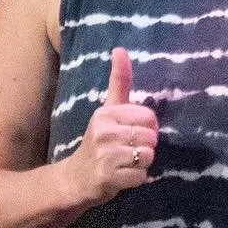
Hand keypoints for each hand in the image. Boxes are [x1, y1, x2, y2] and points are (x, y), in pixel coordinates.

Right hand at [60, 46, 158, 205]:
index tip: (131, 133)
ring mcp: (105, 155)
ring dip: (142, 164)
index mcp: (106, 113)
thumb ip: (119, 81)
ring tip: (125, 163)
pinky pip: (142, 176)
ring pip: (148, 156)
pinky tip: (122, 176)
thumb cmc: (99, 141)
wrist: (76, 178)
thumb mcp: (108, 109)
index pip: (150, 117)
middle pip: (151, 137)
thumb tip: (120, 48)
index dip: (148, 128)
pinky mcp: (108, 177)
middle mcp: (104, 131)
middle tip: (128, 151)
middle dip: (146, 147)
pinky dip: (137, 179)